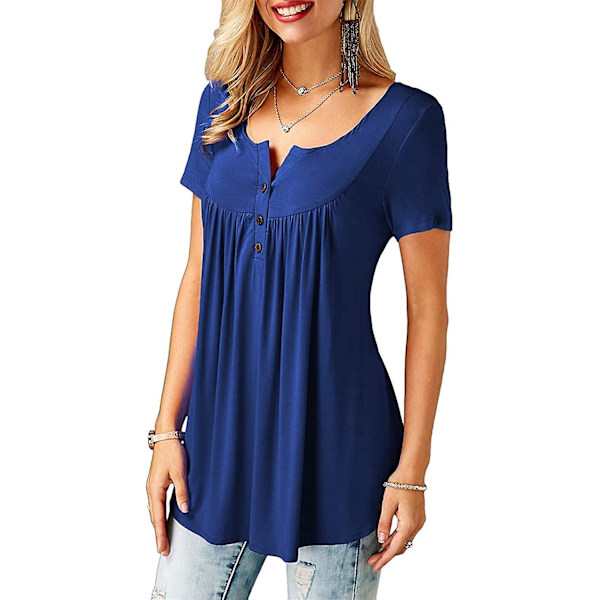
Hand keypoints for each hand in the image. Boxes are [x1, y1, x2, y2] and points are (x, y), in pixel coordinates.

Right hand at [146, 439, 188, 555]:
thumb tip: (184, 510)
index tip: (162, 549)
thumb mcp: (180, 472)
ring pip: (155, 510)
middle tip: (163, 550)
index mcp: (155, 489)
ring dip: (158, 525)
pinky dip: (159, 514)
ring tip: (163, 539)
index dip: (160, 534)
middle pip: (154, 516)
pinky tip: (163, 519)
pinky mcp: (157, 482)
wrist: (166, 436)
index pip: (157, 517)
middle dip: (159, 534)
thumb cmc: (173, 452)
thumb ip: (182, 491)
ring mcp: (153, 486)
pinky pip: (157, 503)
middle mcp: (151, 489)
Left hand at [367, 473, 425, 572]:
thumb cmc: (399, 485)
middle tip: (372, 561)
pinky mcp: (418, 516)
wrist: (412, 472)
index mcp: (409, 524)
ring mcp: (418, 521)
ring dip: (391, 547)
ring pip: (404, 540)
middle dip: (386, 555)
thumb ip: (384, 523)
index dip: (384, 559)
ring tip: (378, 552)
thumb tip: (381, 541)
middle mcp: (416, 525)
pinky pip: (407, 533)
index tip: (374, 566)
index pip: (395, 548)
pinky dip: (397, 538)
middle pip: (400, 547)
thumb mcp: (388, 504)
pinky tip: (388, 539)